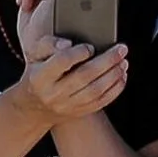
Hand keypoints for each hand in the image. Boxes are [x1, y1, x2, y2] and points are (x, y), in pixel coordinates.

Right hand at [9, 41, 129, 127]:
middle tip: (121, 49)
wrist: (34, 107)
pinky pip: (101, 102)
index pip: (61, 62)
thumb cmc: (37, 74)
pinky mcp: (79, 112)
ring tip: (123, 61)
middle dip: (107, 61)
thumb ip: (49, 44)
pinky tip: (122, 75)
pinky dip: (115, 88)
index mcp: (40, 78)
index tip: (90, 46)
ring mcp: (68, 106)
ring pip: (95, 90)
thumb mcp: (34, 57)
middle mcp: (54, 94)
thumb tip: (68, 44)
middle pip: (84, 76)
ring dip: (114, 74)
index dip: (78, 53)